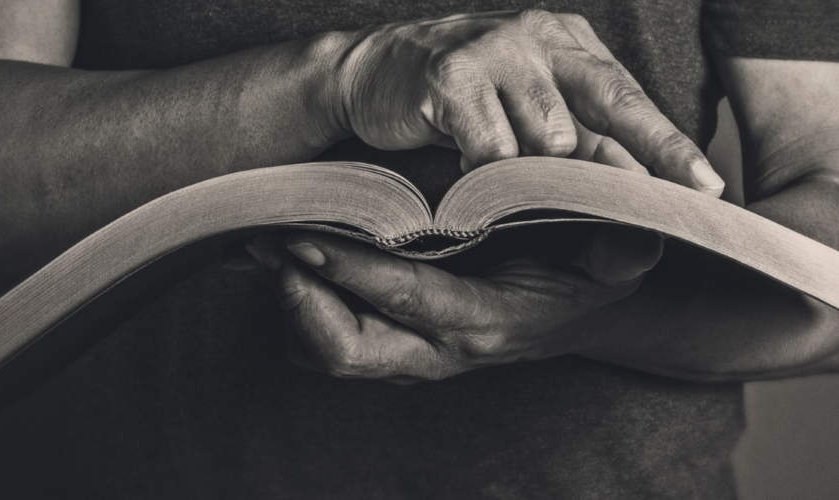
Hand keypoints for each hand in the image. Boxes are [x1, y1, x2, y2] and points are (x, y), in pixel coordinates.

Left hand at [247, 227, 662, 382]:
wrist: (576, 314)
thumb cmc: (584, 277)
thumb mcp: (615, 260)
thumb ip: (620, 252)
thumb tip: (630, 237)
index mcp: (484, 322)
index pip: (406, 299)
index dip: (352, 271)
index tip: (305, 236)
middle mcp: (440, 351)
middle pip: (347, 352)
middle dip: (301, 304)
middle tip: (275, 246)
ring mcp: (415, 358)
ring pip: (330, 355)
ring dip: (294, 306)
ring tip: (274, 249)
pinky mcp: (399, 351)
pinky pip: (332, 348)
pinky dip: (304, 312)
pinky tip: (297, 268)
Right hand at [327, 10, 723, 194]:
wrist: (371, 73)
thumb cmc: (460, 99)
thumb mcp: (527, 111)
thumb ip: (578, 139)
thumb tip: (637, 184)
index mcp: (567, 42)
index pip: (629, 96)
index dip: (670, 143)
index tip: (707, 187)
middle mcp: (539, 35)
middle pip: (607, 103)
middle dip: (645, 156)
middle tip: (667, 200)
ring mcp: (495, 49)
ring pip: (548, 135)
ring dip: (532, 169)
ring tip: (503, 169)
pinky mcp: (452, 72)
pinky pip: (491, 147)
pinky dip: (484, 170)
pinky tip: (466, 163)